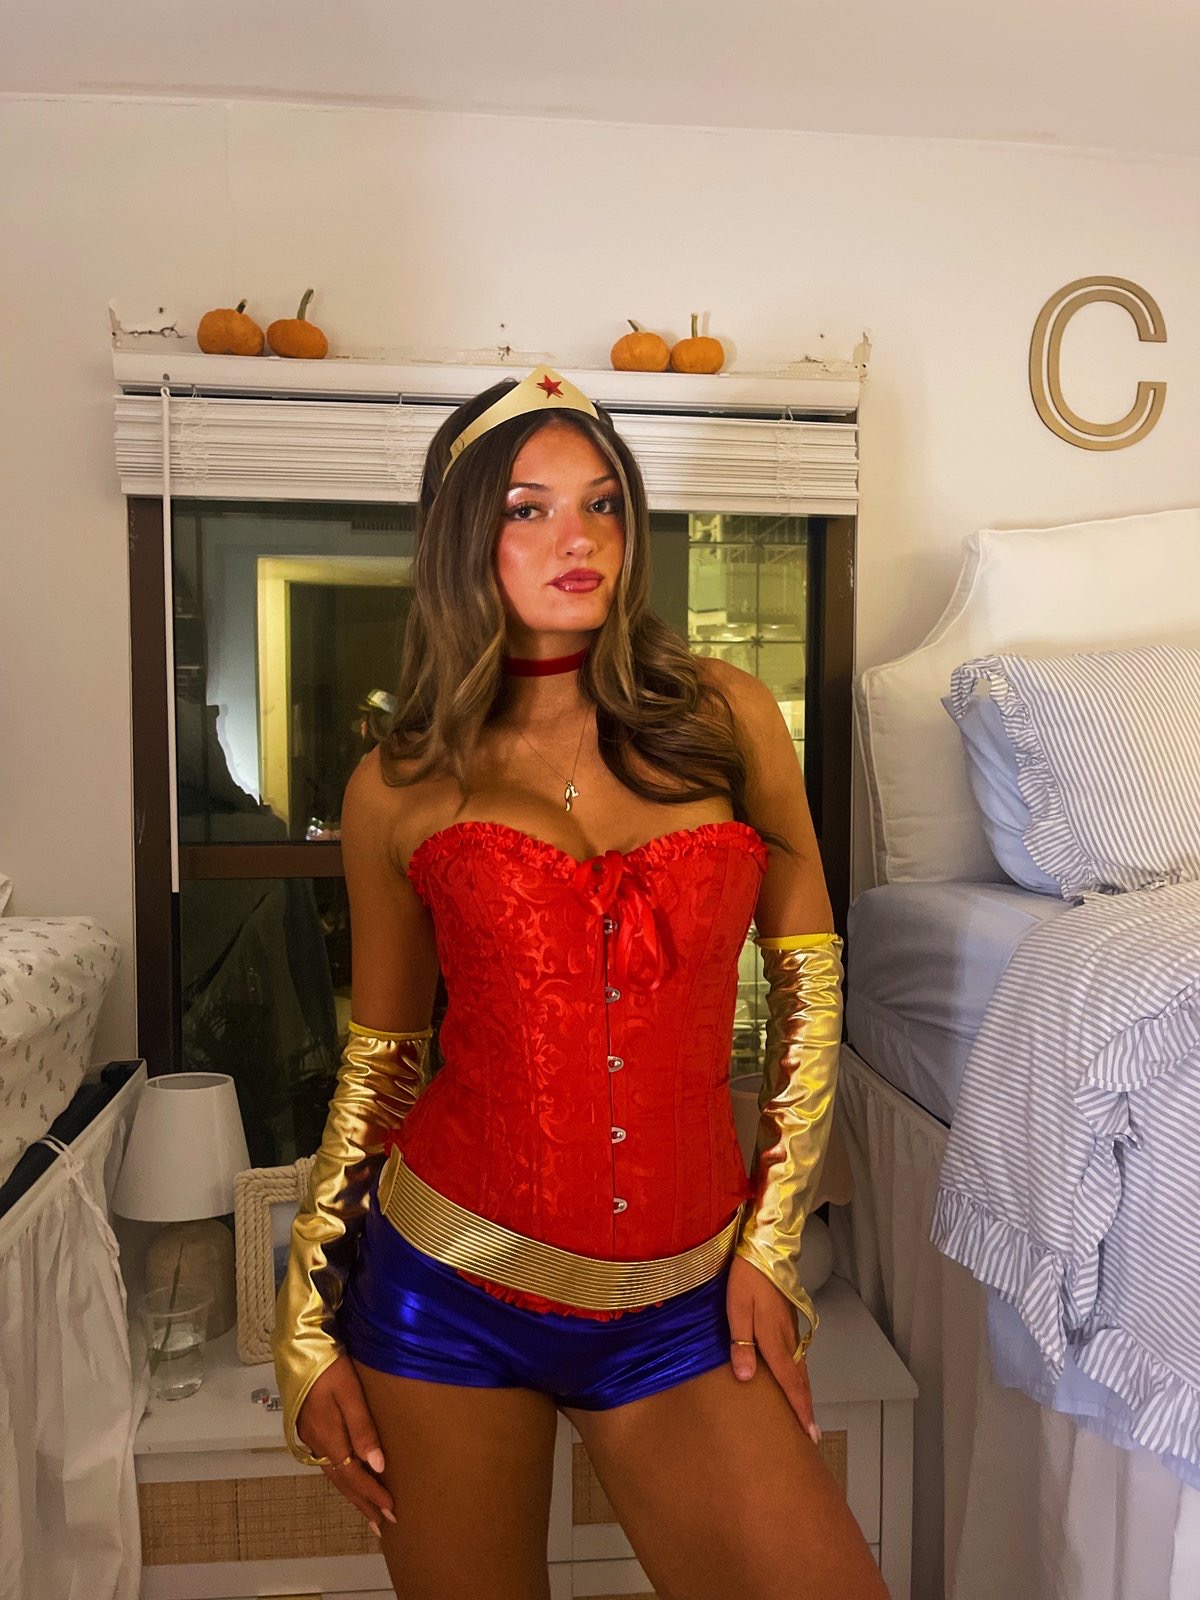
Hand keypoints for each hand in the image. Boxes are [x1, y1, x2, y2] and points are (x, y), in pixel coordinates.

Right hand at [295, 1355, 395, 1535]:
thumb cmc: (330, 1365)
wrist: (300, 1346)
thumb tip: (377, 1466)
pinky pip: (329, 1462)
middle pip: (343, 1481)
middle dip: (363, 1502)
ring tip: (369, 1512)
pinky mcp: (310, 1427)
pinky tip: (349, 1480)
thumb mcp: (349, 1392)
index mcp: (328, 1436)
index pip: (353, 1476)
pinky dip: (342, 1477)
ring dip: (352, 1494)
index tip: (391, 1511)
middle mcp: (317, 1442)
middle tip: (382, 1524)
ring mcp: (311, 1437)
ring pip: (334, 1474)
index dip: (372, 1494)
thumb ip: (362, 1428)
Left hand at [726, 1254, 819, 1446]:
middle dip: (806, 1406)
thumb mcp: (736, 1308)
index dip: (799, 1408)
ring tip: (806, 1412)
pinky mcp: (788, 1319)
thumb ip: (741, 1343)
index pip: (789, 1382)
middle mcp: (787, 1338)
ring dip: (804, 1391)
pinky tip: (796, 1376)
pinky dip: (800, 1373)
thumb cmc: (746, 1278)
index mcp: (774, 1339)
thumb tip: (746, 1378)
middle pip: (800, 1379)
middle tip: (813, 1433)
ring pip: (801, 1367)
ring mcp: (791, 1328)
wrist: (765, 1248)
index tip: (809, 1433)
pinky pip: (798, 1355)